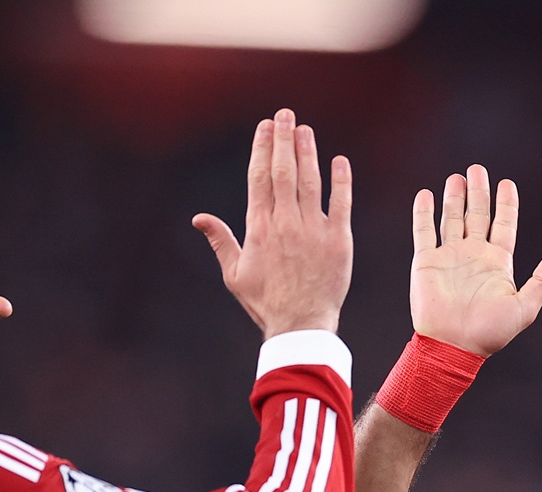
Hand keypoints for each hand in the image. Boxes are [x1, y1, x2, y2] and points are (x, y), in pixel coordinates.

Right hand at [193, 109, 352, 338]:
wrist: (301, 325)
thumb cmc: (266, 303)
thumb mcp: (235, 274)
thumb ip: (221, 242)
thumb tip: (199, 218)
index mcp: (259, 229)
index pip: (259, 178)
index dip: (262, 149)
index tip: (265, 127)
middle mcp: (285, 223)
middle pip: (284, 172)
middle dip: (284, 140)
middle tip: (286, 115)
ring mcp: (314, 230)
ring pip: (310, 182)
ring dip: (308, 152)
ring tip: (305, 130)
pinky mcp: (339, 240)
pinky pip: (342, 203)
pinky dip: (341, 180)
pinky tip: (339, 161)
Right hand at [410, 164, 541, 355]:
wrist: (453, 346)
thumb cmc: (490, 333)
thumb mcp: (525, 307)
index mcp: (497, 263)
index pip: (503, 225)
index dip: (506, 204)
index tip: (507, 184)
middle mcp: (473, 255)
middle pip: (478, 215)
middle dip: (478, 192)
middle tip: (478, 170)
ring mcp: (449, 257)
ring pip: (452, 219)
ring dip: (455, 198)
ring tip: (457, 178)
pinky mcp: (427, 262)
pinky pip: (424, 232)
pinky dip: (424, 213)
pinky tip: (426, 195)